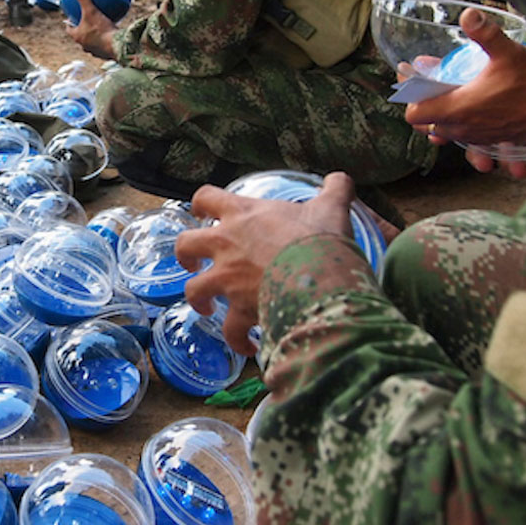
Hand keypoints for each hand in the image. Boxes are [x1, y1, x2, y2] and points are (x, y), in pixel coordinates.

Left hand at [64, 0, 117, 59]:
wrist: (117, 46)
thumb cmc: (101, 30)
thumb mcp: (91, 11)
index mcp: (77, 36)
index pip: (69, 29)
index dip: (70, 22)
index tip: (73, 17)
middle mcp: (84, 46)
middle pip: (80, 35)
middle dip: (83, 28)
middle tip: (88, 19)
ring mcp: (94, 51)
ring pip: (91, 42)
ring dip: (93, 36)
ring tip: (99, 27)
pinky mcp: (104, 54)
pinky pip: (102, 46)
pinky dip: (103, 41)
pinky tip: (109, 34)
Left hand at [175, 173, 355, 355]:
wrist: (322, 279)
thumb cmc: (321, 239)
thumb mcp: (330, 208)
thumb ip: (334, 190)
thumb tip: (341, 178)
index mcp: (242, 214)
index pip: (205, 198)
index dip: (200, 205)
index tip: (202, 212)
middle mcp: (226, 245)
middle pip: (184, 245)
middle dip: (185, 256)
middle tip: (195, 263)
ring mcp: (228, 279)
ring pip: (193, 290)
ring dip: (199, 300)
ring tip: (208, 308)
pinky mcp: (238, 309)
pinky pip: (230, 330)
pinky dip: (237, 340)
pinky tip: (248, 345)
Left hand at [405, 7, 525, 148]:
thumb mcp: (508, 53)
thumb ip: (485, 34)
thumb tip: (468, 14)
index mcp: (458, 108)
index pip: (414, 114)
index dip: (411, 98)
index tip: (415, 81)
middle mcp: (461, 127)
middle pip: (424, 123)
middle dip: (422, 105)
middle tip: (428, 86)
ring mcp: (474, 137)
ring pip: (441, 132)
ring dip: (439, 117)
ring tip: (445, 96)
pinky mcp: (487, 140)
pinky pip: (461, 139)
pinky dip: (456, 127)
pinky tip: (465, 111)